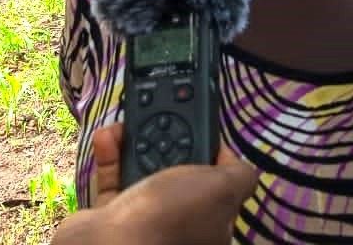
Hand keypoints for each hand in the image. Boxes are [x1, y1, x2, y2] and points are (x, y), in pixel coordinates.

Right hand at [51, 122, 258, 244]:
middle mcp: (180, 225)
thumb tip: (243, 167)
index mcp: (212, 223)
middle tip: (161, 120)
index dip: (211, 154)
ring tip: (130, 123)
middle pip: (178, 174)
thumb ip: (241, 174)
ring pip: (144, 173)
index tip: (198, 129)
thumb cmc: (170, 216)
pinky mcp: (113, 215)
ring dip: (136, 143)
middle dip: (169, 143)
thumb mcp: (222, 190)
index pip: (217, 185)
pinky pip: (115, 179)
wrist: (108, 243)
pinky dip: (112, 156)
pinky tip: (109, 136)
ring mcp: (146, 222)